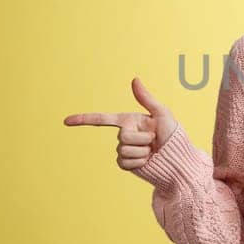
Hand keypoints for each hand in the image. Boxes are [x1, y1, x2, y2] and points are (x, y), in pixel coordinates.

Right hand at [63, 76, 179, 173]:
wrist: (177, 159)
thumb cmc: (173, 135)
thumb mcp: (161, 113)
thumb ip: (146, 98)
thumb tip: (134, 79)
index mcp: (129, 121)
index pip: (102, 120)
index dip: (83, 119)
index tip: (66, 121)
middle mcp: (124, 135)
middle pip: (122, 136)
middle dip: (141, 138)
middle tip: (154, 140)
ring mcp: (124, 150)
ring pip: (124, 150)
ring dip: (142, 151)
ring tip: (152, 151)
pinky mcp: (126, 164)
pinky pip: (125, 162)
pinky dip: (139, 162)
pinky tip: (147, 161)